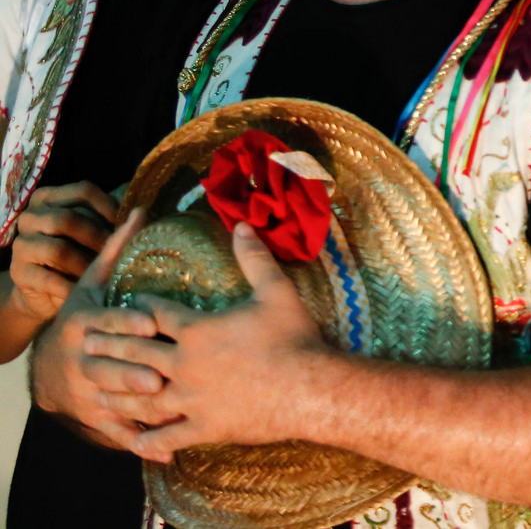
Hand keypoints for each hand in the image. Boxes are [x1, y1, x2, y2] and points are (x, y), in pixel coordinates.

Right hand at [9, 181, 120, 324]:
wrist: (47, 289)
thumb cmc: (78, 251)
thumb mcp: (93, 228)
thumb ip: (111, 214)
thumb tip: (143, 208)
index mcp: (48, 198)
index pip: (82, 191)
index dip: (109, 206)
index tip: (127, 223)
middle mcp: (30, 217)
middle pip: (67, 219)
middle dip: (98, 237)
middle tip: (116, 252)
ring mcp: (22, 245)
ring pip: (58, 250)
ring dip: (86, 264)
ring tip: (103, 274)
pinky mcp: (19, 273)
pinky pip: (49, 279)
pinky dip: (71, 286)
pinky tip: (86, 291)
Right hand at [29, 210, 160, 446]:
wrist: (50, 367)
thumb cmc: (83, 317)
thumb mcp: (92, 284)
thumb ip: (116, 250)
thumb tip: (142, 208)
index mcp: (87, 323)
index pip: (109, 323)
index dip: (128, 324)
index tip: (152, 323)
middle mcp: (85, 358)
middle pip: (111, 364)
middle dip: (134, 369)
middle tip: (162, 373)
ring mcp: (90, 390)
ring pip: (115, 397)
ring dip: (139, 404)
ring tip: (168, 404)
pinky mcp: (97, 415)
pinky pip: (121, 429)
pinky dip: (142, 441)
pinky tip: (169, 448)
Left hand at [82, 222, 335, 459]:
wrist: (309, 388)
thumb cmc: (294, 337)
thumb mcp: (277, 291)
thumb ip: (255, 258)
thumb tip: (243, 225)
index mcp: (197, 330)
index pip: (157, 314)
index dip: (140, 307)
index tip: (127, 304)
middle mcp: (184, 365)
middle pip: (136, 353)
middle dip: (111, 347)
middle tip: (86, 345)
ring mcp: (191, 400)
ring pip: (141, 398)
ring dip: (117, 394)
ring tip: (98, 392)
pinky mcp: (204, 427)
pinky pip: (167, 437)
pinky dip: (148, 441)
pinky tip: (135, 442)